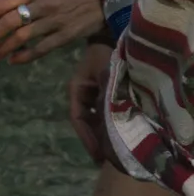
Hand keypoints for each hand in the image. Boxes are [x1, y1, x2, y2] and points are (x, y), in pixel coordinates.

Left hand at [0, 0, 104, 61]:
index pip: (0, 5)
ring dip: (4, 49)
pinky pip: (41, 49)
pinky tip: (13, 61)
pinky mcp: (66, 36)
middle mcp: (41, 4)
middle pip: (8, 22)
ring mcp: (53, 21)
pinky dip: (24, 56)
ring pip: (22, 37)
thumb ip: (22, 1)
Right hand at [68, 41, 112, 163]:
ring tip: (113, 153)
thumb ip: (104, 92)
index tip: (97, 154)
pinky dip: (109, 126)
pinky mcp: (102, 96)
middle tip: (107, 160)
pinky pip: (103, 115)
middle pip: (86, 123)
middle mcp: (81, 96)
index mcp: (76, 90)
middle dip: (95, 141)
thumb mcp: (103, 70)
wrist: (109, 36)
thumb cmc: (104, 52)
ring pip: (95, 121)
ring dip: (102, 135)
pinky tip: (118, 136)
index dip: (86, 137)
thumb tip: (108, 118)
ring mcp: (92, 96)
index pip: (77, 118)